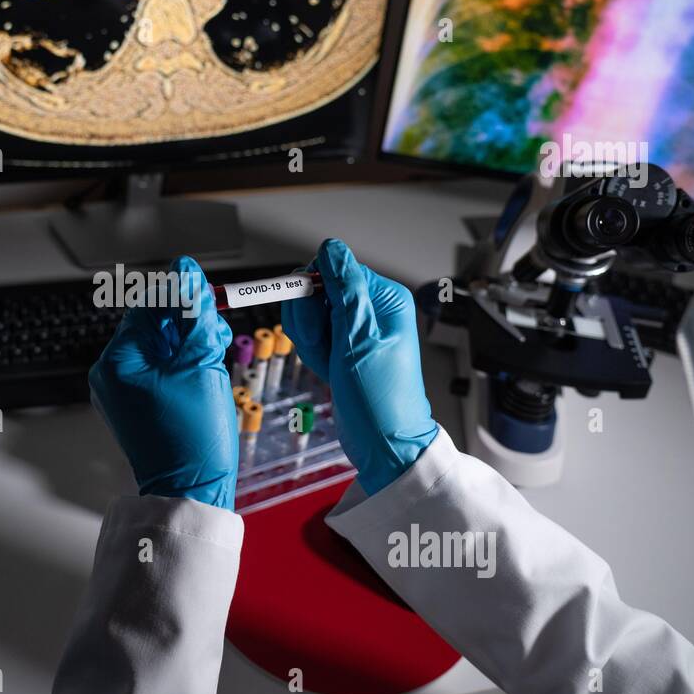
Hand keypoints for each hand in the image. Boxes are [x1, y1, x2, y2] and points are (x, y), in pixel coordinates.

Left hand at [89, 256, 238, 509]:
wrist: (190, 489)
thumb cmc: (193, 436)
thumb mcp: (201, 363)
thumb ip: (195, 314)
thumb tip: (188, 273)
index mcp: (117, 362)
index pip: (147, 307)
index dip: (180, 296)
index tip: (207, 293)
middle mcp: (110, 375)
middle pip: (151, 326)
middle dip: (187, 324)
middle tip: (215, 336)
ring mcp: (119, 392)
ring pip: (158, 347)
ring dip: (189, 345)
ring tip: (212, 358)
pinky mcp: (134, 406)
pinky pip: (157, 371)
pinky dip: (181, 366)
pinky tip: (203, 375)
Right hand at [281, 239, 438, 495]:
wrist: (383, 444)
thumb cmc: (380, 400)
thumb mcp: (358, 341)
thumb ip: (344, 291)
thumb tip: (332, 249)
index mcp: (384, 298)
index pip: (332, 269)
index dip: (314, 296)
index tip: (318, 326)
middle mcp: (371, 308)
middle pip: (316, 291)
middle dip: (311, 324)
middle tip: (329, 351)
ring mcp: (355, 328)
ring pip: (309, 315)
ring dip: (311, 342)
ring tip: (332, 365)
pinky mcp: (342, 345)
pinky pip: (312, 335)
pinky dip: (314, 354)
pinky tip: (330, 370)